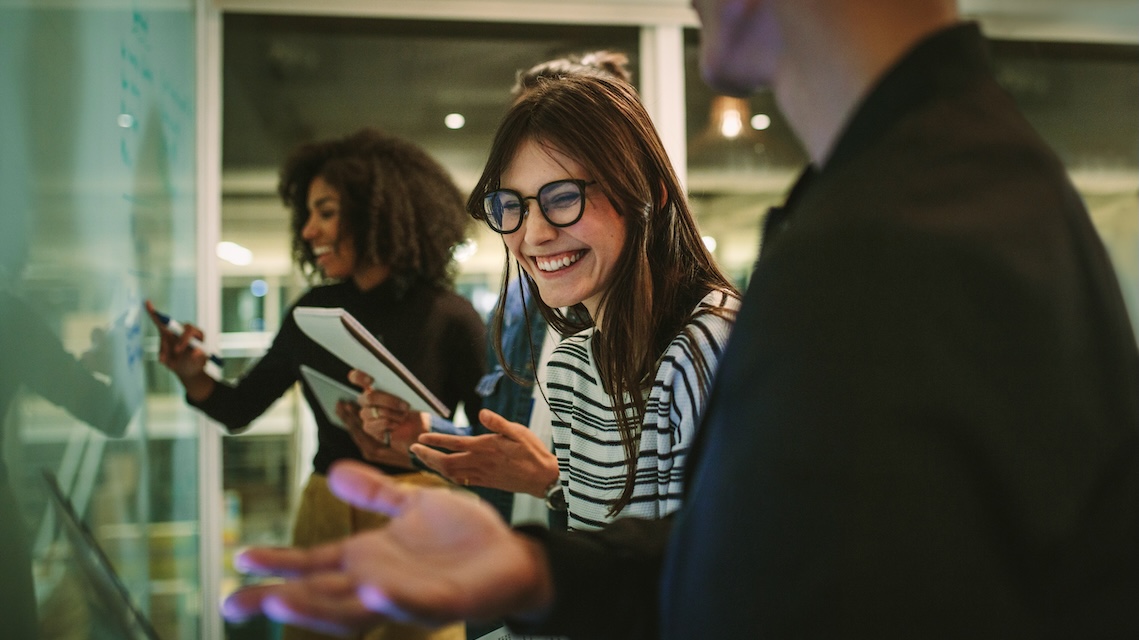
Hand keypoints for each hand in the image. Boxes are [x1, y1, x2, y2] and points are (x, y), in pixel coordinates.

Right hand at [144, 300, 214, 400]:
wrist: (187, 370)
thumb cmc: (195, 365)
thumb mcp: (198, 364)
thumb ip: (197, 357)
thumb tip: (196, 351)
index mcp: (198, 335)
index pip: (190, 331)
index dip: (183, 339)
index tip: (178, 350)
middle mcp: (186, 330)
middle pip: (176, 328)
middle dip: (171, 340)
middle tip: (175, 353)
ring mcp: (175, 331)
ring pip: (164, 333)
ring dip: (163, 348)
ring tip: (165, 361)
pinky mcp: (166, 334)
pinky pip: (158, 322)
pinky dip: (153, 314)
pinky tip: (148, 303)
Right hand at [221, 460, 553, 631]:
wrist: (511, 553)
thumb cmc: (461, 535)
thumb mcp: (411, 505)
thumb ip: (374, 493)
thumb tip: (333, 471)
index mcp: (368, 560)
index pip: (313, 566)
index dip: (277, 565)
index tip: (238, 559)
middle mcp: (380, 582)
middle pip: (320, 596)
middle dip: (280, 599)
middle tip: (235, 603)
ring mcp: (409, 594)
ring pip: (355, 611)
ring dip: (319, 608)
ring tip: (281, 602)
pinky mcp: (446, 601)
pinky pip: (415, 604)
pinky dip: (392, 601)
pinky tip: (369, 591)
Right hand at [348, 370, 429, 463]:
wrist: (416, 425)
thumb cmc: (413, 406)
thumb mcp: (411, 394)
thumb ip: (402, 386)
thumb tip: (400, 383)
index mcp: (372, 385)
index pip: (356, 377)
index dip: (359, 377)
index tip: (371, 380)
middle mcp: (366, 399)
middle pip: (369, 397)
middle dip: (389, 401)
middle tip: (405, 405)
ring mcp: (366, 414)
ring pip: (375, 411)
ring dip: (394, 414)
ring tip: (404, 416)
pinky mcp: (369, 428)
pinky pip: (378, 423)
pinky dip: (391, 424)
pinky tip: (397, 424)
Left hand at [413, 409, 558, 496]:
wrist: (543, 478)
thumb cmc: (532, 452)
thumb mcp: (519, 431)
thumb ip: (498, 423)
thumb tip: (481, 413)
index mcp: (485, 447)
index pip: (453, 443)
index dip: (435, 441)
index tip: (421, 438)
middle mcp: (480, 462)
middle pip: (445, 462)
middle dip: (427, 456)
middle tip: (413, 449)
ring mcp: (481, 475)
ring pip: (450, 474)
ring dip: (434, 467)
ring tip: (424, 459)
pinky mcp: (486, 483)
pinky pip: (461, 481)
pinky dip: (448, 476)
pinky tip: (444, 473)